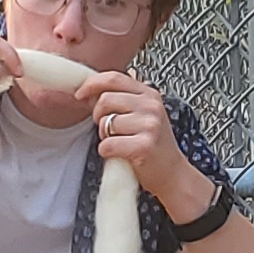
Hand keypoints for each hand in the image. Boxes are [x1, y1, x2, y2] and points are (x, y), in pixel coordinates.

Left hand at [84, 73, 201, 210]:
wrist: (173, 174)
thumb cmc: (153, 145)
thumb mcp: (143, 114)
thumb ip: (122, 98)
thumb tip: (91, 89)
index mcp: (149, 94)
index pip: (113, 78)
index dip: (91, 84)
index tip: (80, 94)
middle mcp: (151, 106)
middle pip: (105, 100)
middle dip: (98, 116)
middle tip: (108, 129)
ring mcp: (150, 125)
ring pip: (105, 123)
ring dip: (105, 136)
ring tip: (120, 142)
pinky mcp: (144, 146)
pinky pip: (107, 144)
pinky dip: (107, 152)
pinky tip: (121, 154)